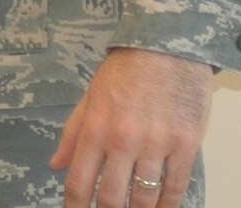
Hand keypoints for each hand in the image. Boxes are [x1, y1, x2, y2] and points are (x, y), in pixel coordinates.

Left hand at [51, 46, 212, 207]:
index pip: (78, 181)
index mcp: (95, 129)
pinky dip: (169, 205)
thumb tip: (55, 164)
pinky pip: (176, 187)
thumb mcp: (90, 98)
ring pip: (145, 197)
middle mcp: (123, 141)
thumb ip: (73, 134)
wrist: (166, 48)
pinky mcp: (186, 145)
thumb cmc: (125, 71)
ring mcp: (156, 145)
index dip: (74, 207)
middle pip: (111, 197)